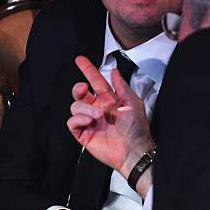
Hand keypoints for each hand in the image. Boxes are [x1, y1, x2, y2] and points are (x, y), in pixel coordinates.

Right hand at [67, 56, 155, 177]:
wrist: (134, 150)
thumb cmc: (136, 129)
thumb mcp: (133, 103)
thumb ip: (122, 87)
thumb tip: (114, 71)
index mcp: (109, 100)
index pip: (96, 81)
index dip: (88, 70)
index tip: (80, 59)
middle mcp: (97, 109)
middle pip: (79, 93)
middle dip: (79, 87)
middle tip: (84, 88)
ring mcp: (89, 121)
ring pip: (75, 106)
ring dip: (85, 108)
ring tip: (98, 115)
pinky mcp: (84, 134)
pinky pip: (72, 122)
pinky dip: (78, 119)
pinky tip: (89, 121)